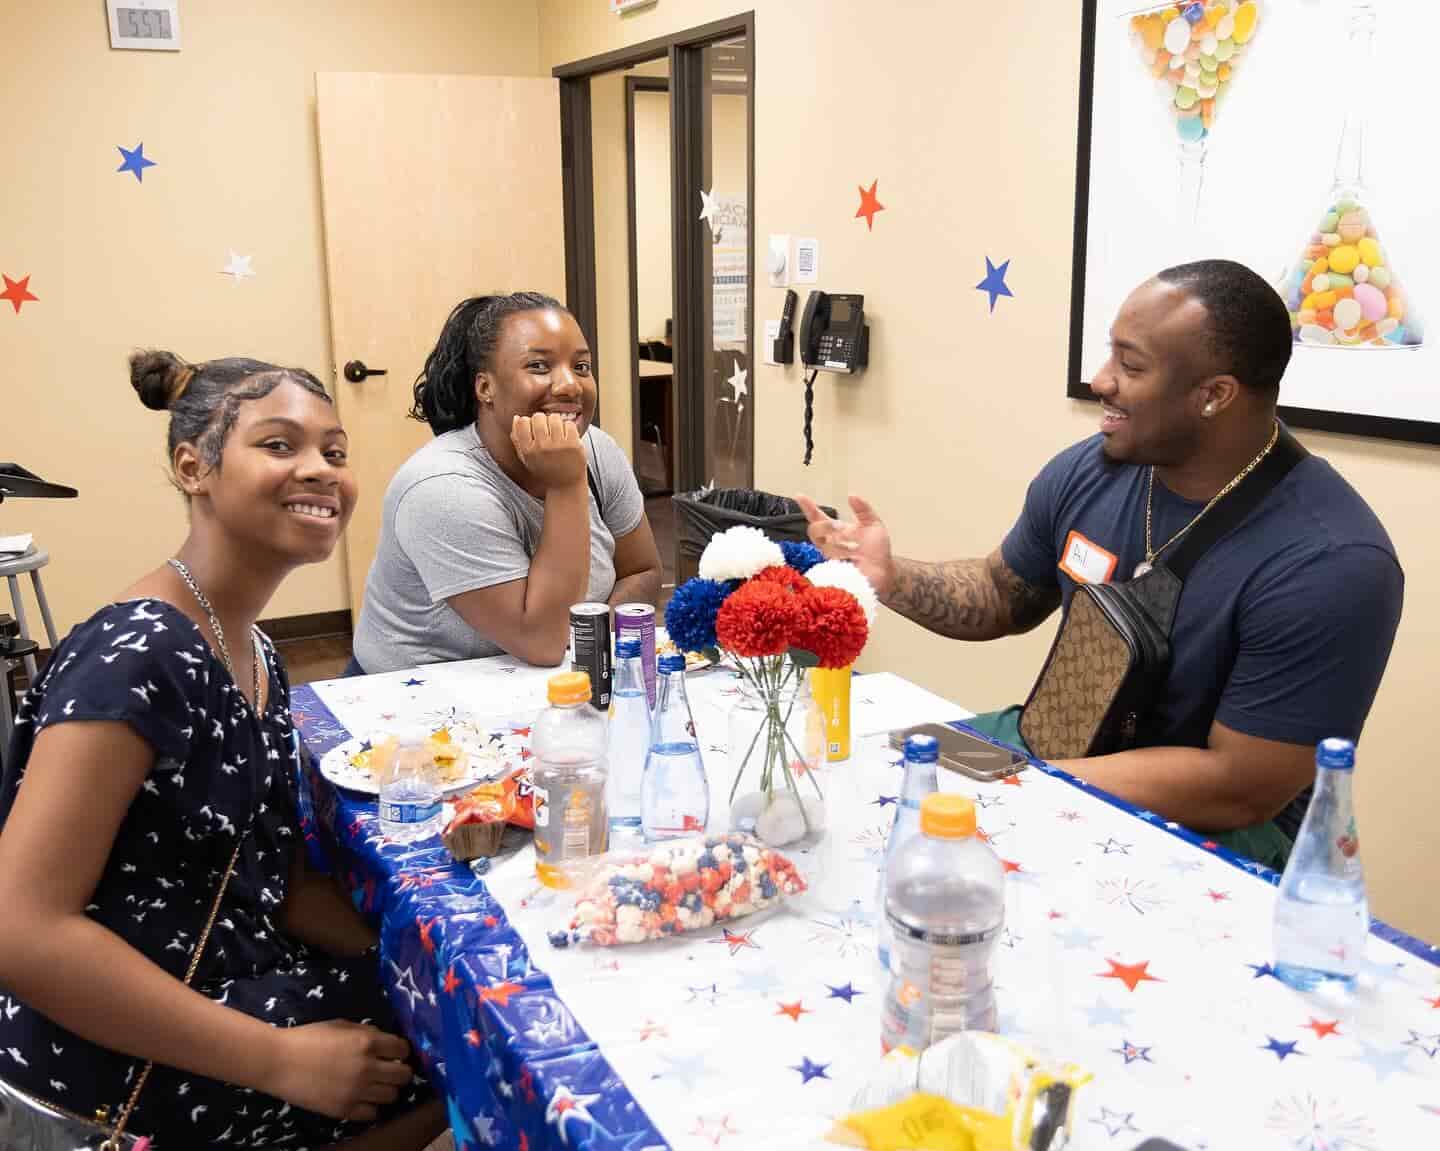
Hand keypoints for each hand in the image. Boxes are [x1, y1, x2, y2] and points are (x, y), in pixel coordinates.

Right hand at [265, 1020, 413, 1121]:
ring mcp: (356, 1091)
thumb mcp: (341, 1025)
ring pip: (392, 1096)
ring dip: (388, 1089)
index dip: (401, 1051)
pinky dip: (371, 1107)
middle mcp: (367, 1067)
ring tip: (377, 1086)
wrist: (279, 1061)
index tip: (395, 1053)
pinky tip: (363, 1099)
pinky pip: (372, 1114)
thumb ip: (365, 1032)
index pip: (402, 1049)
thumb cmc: (308, 1037)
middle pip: (403, 1075)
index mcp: (367, 1042)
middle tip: (391, 1071)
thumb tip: (384, 1040)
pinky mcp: (344, 1110)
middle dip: (401, 1071)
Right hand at [511, 414, 586, 491]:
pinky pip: (569, 424)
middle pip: (538, 417)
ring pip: (554, 418)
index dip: (528, 421)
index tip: (533, 428)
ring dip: (556, 423)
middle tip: (547, 430)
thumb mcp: (526, 459)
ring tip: (557, 433)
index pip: (523, 421)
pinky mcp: (573, 445)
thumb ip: (518, 439)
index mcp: (528, 450)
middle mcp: (542, 448)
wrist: (565, 485)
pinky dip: (568, 428)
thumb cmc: (545, 471)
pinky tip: (567, 437)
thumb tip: (517, 418)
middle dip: (542, 420)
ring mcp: (558, 446)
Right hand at [796, 494, 895, 598]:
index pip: (817, 517)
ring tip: (855, 549)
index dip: (808, 507)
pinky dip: (842, 559)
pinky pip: (828, 564)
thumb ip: (863, 510)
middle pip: (814, 530)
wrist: (885, 573)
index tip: (800, 496)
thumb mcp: (873, 525)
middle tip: (839, 527)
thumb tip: (852, 496)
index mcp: (836, 531)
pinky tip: (853, 560)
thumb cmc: (877, 551)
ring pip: (823, 547)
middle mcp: (829, 544)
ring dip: (840, 545)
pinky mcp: (832, 572)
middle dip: (825, 526)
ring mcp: (829, 558)